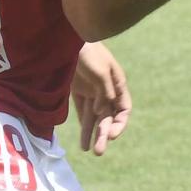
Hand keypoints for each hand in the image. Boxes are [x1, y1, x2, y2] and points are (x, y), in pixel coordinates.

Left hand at [71, 41, 130, 156]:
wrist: (67, 38)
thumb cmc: (88, 51)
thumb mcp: (100, 69)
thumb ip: (104, 91)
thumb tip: (102, 111)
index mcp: (117, 84)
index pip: (123, 110)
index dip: (119, 124)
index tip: (111, 135)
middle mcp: (107, 91)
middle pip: (108, 118)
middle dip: (104, 134)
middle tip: (99, 152)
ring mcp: (92, 92)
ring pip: (95, 118)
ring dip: (93, 134)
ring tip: (88, 151)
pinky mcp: (78, 92)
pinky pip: (83, 113)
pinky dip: (83, 126)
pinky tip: (82, 141)